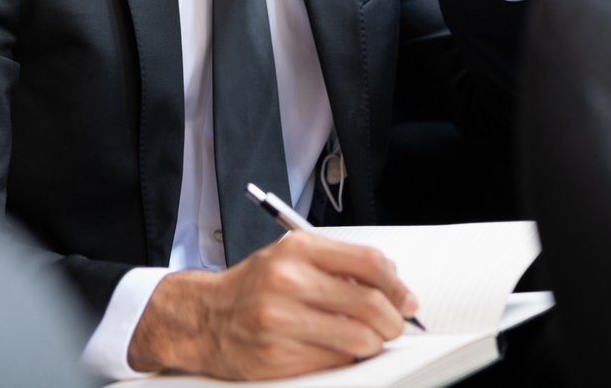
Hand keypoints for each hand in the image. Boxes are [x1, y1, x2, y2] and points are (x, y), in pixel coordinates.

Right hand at [127, 231, 419, 379]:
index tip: (404, 297)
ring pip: (360, 339)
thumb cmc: (253, 287)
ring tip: (368, 339)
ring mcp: (282, 320)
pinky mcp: (280, 355)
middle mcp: (288, 281)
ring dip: (374, 343)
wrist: (206, 318)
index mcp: (296, 250)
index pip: (369, 262)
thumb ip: (339, 262)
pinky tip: (338, 348)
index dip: (396, 284)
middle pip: (371, 304)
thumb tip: (393, 280)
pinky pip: (338, 361)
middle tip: (394, 324)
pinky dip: (348, 357)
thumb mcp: (290, 257)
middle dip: (394, 320)